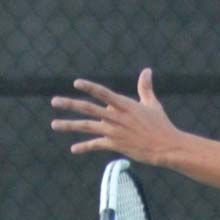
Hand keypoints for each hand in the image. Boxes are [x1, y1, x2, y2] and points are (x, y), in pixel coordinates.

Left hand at [50, 68, 180, 164]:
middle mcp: (116, 117)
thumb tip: (147, 70)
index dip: (90, 87)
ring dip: (69, 125)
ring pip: (87, 127)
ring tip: (54, 124)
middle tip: (54, 101)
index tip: (76, 83)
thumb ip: (144, 87)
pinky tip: (73, 149)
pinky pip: (96, 145)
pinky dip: (84, 147)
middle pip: (89, 109)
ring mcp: (114, 131)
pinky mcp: (115, 144)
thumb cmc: (160, 124)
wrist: (165, 147)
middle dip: (70, 104)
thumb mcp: (151, 104)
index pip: (103, 93)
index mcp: (125, 105)